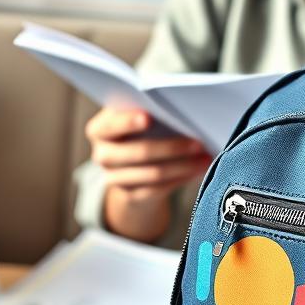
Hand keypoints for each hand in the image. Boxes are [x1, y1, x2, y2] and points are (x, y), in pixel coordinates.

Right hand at [86, 107, 210, 242]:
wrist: (132, 163)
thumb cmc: (141, 128)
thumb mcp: (137, 115)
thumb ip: (150, 110)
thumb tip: (181, 109)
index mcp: (99, 129)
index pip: (110, 125)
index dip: (128, 122)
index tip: (149, 118)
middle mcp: (102, 155)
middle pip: (138, 152)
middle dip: (171, 147)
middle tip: (198, 142)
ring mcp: (113, 178)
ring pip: (153, 174)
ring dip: (183, 166)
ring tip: (205, 158)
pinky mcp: (130, 195)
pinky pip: (158, 190)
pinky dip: (181, 178)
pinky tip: (198, 170)